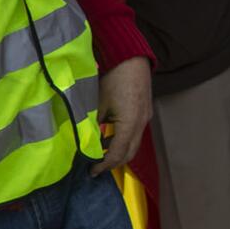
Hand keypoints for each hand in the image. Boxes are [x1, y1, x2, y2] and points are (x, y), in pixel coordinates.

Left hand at [91, 56, 151, 173]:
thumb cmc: (113, 78)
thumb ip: (92, 125)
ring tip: (100, 152)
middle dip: (113, 163)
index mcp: (130, 124)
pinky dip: (123, 140)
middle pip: (130, 154)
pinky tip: (109, 135)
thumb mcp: (98, 103)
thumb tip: (83, 142)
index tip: (91, 171)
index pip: (117, 154)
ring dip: (119, 151)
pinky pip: (136, 133)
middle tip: (96, 167)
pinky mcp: (145, 111)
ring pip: (134, 144)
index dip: (104, 165)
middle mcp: (141, 124)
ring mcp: (145, 117)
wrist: (132, 57)